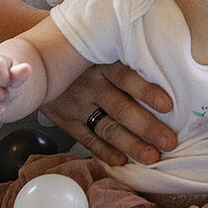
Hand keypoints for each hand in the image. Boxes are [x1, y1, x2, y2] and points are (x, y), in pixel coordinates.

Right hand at [42, 62, 176, 166]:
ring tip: (151, 157)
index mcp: (103, 63)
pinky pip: (86, 139)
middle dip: (147, 127)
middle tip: (168, 142)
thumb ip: (125, 57)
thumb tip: (167, 65)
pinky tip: (121, 161)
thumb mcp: (100, 47)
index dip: (147, 91)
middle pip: (122, 108)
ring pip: (107, 128)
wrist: (39, 60)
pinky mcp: (66, 120)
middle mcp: (91, 85)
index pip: (127, 78)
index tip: (169, 106)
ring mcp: (77, 104)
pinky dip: (103, 151)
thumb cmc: (82, 54)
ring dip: (130, 144)